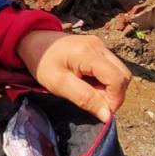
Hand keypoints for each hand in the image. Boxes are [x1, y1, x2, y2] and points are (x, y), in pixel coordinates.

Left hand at [16, 31, 130, 122]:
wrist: (31, 40)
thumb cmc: (40, 62)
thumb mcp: (58, 84)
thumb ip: (84, 98)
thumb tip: (107, 115)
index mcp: (88, 53)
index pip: (117, 79)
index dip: (114, 99)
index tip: (100, 110)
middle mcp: (98, 46)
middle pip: (123, 75)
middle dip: (114, 94)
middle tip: (94, 102)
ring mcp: (99, 45)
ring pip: (119, 72)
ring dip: (110, 88)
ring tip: (89, 92)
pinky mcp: (97, 47)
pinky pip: (111, 67)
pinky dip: (105, 80)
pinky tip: (88, 83)